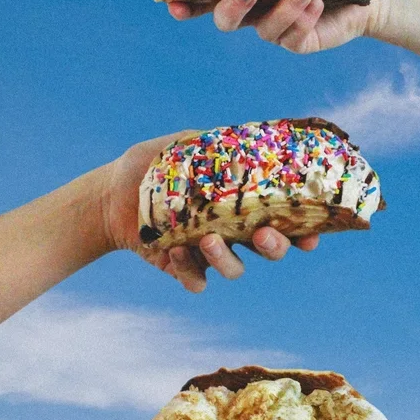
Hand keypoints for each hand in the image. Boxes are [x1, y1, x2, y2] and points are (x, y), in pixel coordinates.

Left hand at [101, 132, 318, 292]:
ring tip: (206, 239)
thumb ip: (211, 144)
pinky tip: (174, 252)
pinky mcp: (182, 268)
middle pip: (269, 250)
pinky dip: (189, 272)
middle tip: (262, 235)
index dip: (302, 231)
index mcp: (240, 204)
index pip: (282, 220)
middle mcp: (231, 232)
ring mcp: (208, 254)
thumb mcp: (180, 146)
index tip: (311, 233)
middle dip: (274, 247)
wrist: (108, 195)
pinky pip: (197, 281)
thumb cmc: (149, 168)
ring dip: (226, 259)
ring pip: (235, 269)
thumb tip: (243, 137)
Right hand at [168, 0, 391, 53]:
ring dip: (282, 9)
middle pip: (226, 20)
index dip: (187, 2)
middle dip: (230, 8)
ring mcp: (277, 27)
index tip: (172, 3)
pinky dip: (304, 17)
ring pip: (265, 29)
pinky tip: (318, 2)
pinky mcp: (300, 40)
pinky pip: (293, 36)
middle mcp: (256, 8)